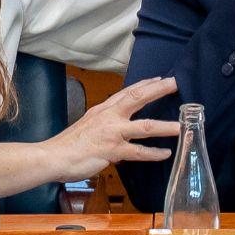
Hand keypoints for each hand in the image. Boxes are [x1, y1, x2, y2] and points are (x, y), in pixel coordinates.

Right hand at [44, 76, 180, 182]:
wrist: (53, 156)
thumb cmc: (70, 143)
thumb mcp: (89, 124)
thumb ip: (106, 123)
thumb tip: (121, 127)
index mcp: (104, 109)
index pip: (128, 92)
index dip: (145, 84)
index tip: (160, 78)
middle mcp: (110, 117)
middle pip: (138, 98)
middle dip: (158, 90)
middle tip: (176, 83)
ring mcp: (112, 134)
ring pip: (144, 127)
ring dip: (164, 126)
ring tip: (180, 126)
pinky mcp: (112, 151)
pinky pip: (137, 152)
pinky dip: (153, 154)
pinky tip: (165, 154)